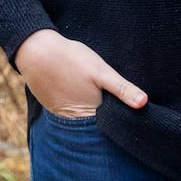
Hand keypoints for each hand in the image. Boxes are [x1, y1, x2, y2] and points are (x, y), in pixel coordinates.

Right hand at [13, 29, 147, 117]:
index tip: (133, 119)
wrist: (36, 52)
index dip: (122, 123)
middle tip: (116, 108)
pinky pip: (71, 114)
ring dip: (92, 117)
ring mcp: (63, 116)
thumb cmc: (72, 60)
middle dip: (108, 122)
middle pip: (98, 127)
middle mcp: (76, 121)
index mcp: (91, 116)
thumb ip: (123, 89)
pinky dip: (78, 110)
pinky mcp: (54, 108)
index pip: (112, 128)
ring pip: (84, 121)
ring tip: (100, 103)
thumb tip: (144, 104)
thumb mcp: (102, 72)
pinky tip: (82, 97)